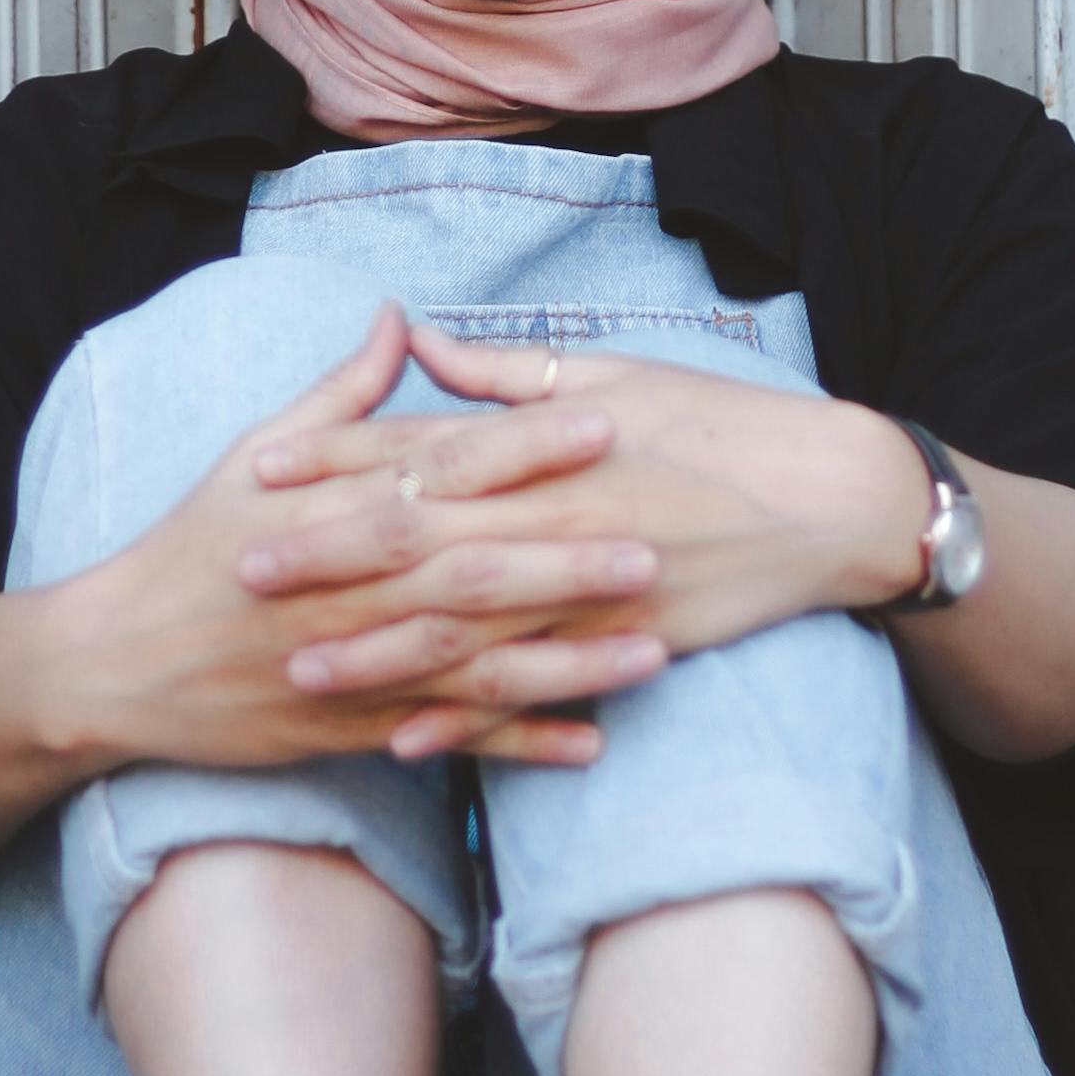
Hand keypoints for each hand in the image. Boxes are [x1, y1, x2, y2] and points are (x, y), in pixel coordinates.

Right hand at [45, 304, 671, 773]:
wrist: (115, 662)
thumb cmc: (190, 546)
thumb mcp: (253, 453)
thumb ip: (341, 396)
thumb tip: (398, 319)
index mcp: (335, 508)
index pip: (446, 467)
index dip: (526, 446)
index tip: (603, 423)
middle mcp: (351, 587)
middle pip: (474, 567)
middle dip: (566, 558)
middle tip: (657, 545)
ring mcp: (354, 666)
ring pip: (476, 663)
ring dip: (567, 659)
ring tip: (655, 651)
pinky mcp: (352, 730)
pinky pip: (448, 739)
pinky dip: (519, 744)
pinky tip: (592, 742)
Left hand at [242, 320, 932, 757]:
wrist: (830, 498)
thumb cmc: (718, 423)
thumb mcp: (613, 372)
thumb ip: (506, 370)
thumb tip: (420, 338)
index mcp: (550, 443)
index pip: (424, 447)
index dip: (339, 457)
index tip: (261, 467)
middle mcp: (561, 516)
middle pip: (426, 539)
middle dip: (331, 557)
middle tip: (244, 571)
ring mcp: (593, 589)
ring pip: (471, 625)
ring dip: (382, 652)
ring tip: (302, 670)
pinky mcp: (625, 644)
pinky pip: (536, 688)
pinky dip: (474, 718)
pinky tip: (411, 738)